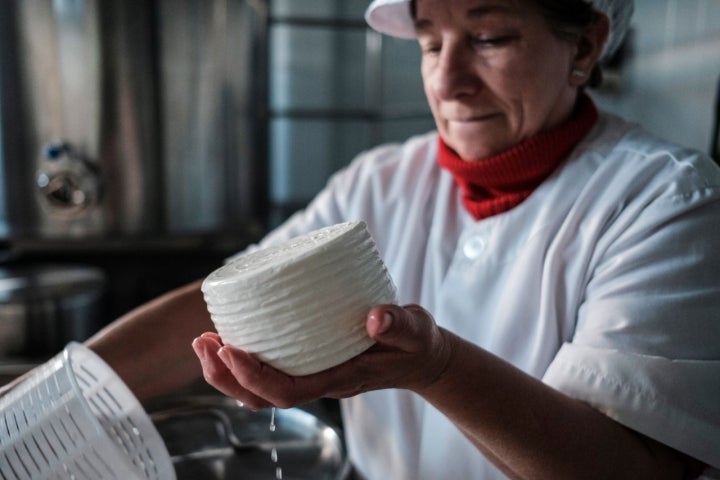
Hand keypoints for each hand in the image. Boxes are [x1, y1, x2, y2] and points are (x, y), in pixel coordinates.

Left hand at [191, 304, 452, 409]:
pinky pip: (268, 370)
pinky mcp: (310, 363)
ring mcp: (313, 375)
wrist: (420, 358)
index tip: (230, 349)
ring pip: (258, 389)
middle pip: (260, 396)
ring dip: (226, 369)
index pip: (285, 391)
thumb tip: (375, 317)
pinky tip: (233, 334)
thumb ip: (399, 324)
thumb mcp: (415, 331)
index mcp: (339, 379)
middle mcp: (319, 382)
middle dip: (224, 375)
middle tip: (203, 340)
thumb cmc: (415, 344)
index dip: (252, 376)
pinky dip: (242, 359)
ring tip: (206, 339)